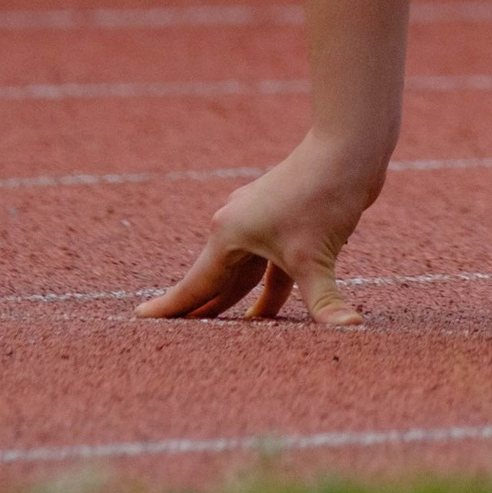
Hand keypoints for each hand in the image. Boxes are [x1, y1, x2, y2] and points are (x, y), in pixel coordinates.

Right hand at [137, 131, 387, 328]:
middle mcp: (236, 226)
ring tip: (228, 337)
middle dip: (204, 313)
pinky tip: (270, 312)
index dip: (171, 307)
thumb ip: (324, 302)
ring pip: (244, 274)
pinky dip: (268, 288)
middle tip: (182, 344)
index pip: (196, 284)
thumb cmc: (322, 196)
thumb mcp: (316, 257)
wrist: (348, 148)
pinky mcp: (283, 220)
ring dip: (240, 304)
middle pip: (217, 282)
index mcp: (229, 234)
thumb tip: (350, 330)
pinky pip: (267, 265)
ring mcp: (259, 221)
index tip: (140, 319)